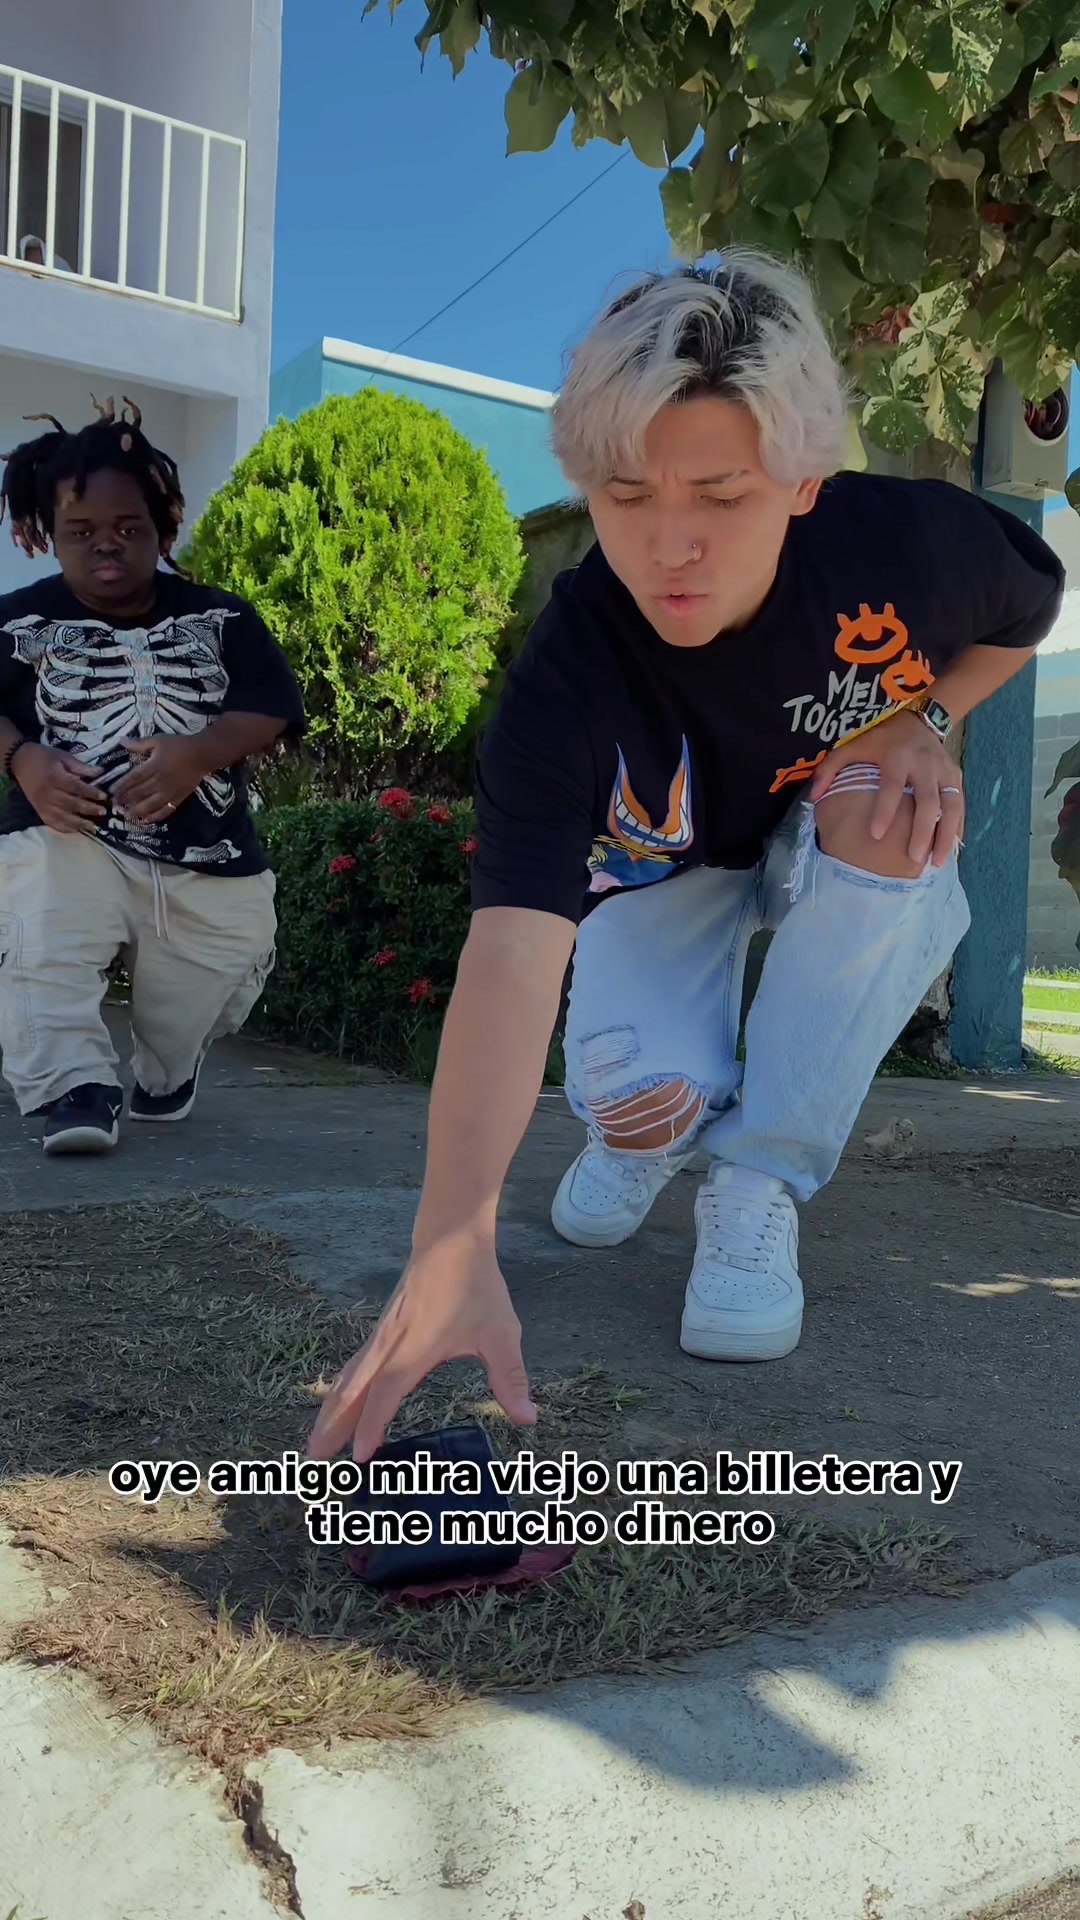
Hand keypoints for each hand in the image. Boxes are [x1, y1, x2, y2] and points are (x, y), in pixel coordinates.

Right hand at [12, 742, 107, 832]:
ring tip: (93, 826)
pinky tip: (76, 830)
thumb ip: (81, 767)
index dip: (90, 793)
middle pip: (70, 804)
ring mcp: (42, 804)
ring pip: (62, 817)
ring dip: (79, 823)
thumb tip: (100, 772)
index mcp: (54, 777)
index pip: (75, 787)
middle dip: (88, 809)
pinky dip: (64, 828)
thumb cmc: (44, 757)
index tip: (104, 796)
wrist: (20, 761)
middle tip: (103, 812)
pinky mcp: (39, 810)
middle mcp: (48, 793)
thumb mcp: (63, 756)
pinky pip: (52, 823)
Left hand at [113, 734, 205, 821]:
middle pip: (140, 793)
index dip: (122, 786)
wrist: (203, 754)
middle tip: (114, 805)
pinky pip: (166, 810)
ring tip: (126, 814)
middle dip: (126, 799)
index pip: (134, 778)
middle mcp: (160, 781)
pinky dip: (155, 816)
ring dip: (137, 810)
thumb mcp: (158, 740)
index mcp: (154, 766)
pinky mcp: (179, 798)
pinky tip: (146, 820)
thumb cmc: (179, 745)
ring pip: (151, 804)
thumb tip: (121, 741)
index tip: (111, 792)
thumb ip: (139, 743)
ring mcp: (170, 792)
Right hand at [306, 1236, 536, 1463]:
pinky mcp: (381, 1331)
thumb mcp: (501, 1333)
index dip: (372, 1424)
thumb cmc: (475, 1285)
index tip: (360, 1456)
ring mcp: (381, 1336)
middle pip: (353, 1390)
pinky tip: (339, 1403)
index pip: (387, 1392)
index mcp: (416, 1348)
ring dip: (330, 1410)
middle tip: (314, 1459)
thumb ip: (510, 1378)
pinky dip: (342, 1390)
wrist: (449, 1240)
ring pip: (349, 1378)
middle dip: (333, 1425)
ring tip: (316, 1443)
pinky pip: (355, 1366)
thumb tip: (528, 1418)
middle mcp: (390, 1345)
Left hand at [810, 711, 963, 867]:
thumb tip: (814, 796)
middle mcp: (924, 765)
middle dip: (922, 831)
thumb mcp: (853, 745)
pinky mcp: (956, 777)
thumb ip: (830, 768)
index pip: (892, 785)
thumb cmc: (882, 739)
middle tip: (914, 858)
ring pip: (950, 806)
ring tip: (937, 862)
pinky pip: (960, 805)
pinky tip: (952, 849)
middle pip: (928, 801)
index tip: (876, 835)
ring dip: (945, 835)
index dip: (884, 810)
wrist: (921, 720)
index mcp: (897, 757)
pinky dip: (957, 828)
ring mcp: (944, 772)